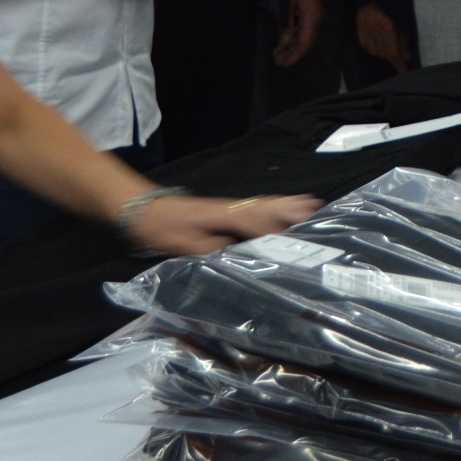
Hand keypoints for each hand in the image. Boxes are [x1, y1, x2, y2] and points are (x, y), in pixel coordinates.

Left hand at [126, 193, 322, 256]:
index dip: (282, 221)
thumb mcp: (182, 245)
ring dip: (286, 205)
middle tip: (319, 210)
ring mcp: (228, 207)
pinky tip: (279, 208)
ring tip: (310, 205)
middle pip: (267, 206)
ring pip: (263, 204)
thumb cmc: (162, 227)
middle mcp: (230, 208)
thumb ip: (210, 251)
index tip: (305, 223)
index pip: (259, 217)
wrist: (141, 207)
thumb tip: (237, 256)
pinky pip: (255, 206)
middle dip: (292, 208)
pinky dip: (272, 205)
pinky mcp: (223, 210)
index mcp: (223, 216)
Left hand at [273, 0, 324, 68]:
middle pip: (305, 43)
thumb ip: (287, 22)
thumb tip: (285, 42)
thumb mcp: (287, 1)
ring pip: (303, 37)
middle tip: (278, 61)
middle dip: (292, 53)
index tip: (283, 63)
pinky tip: (283, 42)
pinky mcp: (309, 12)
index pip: (305, 43)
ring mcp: (313, 16)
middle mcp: (315, 19)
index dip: (294, 55)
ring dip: (291, 46)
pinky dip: (292, 37)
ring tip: (278, 54)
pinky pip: (302, 29)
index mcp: (312, 17)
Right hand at [356, 2, 410, 72]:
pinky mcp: (358, 21)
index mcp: (386, 25)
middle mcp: (373, 26)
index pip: (392, 51)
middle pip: (383, 52)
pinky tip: (379, 40)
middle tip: (400, 58)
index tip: (404, 70)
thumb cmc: (399, 3)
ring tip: (390, 46)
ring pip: (373, 50)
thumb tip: (407, 57)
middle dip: (392, 57)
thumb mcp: (406, 20)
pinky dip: (372, 45)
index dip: (398, 62)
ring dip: (382, 51)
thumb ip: (406, 39)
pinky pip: (364, 43)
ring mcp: (364, 24)